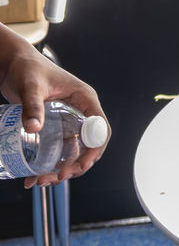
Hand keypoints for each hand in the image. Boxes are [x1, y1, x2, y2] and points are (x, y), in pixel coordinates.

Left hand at [0, 25, 108, 188]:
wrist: (12, 64)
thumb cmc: (27, 67)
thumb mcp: (31, 86)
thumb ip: (32, 106)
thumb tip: (33, 127)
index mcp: (84, 99)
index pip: (100, 129)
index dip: (95, 150)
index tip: (80, 165)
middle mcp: (79, 111)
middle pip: (88, 145)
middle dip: (76, 166)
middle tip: (57, 177)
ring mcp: (66, 120)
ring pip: (72, 152)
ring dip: (61, 169)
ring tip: (42, 181)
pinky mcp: (53, 126)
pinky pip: (57, 150)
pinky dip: (48, 165)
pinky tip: (32, 176)